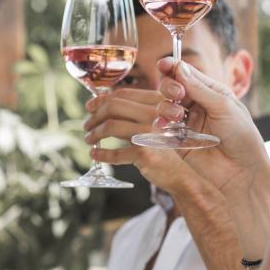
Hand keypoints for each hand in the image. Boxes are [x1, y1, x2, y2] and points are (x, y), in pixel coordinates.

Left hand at [84, 88, 205, 196]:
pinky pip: (114, 153)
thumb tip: (101, 103)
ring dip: (94, 133)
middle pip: (113, 107)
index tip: (89, 106)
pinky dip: (100, 154)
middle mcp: (155, 115)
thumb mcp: (155, 124)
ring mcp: (149, 134)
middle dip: (94, 116)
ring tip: (89, 139)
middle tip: (87, 125)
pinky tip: (95, 154)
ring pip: (110, 127)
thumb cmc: (164, 148)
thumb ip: (134, 113)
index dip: (102, 99)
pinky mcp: (144, 153)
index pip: (123, 94)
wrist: (183, 174)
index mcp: (157, 103)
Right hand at [154, 58, 269, 201]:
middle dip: (169, 87)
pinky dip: (160, 124)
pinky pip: (162, 128)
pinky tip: (165, 126)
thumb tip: (180, 67)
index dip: (173, 67)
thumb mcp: (224, 106)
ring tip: (177, 117)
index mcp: (211, 92)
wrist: (242, 171)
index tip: (163, 64)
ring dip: (165, 107)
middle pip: (171, 87)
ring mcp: (186, 123)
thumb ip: (199, 88)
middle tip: (178, 95)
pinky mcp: (178, 141)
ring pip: (164, 106)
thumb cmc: (242, 137)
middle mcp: (197, 105)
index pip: (187, 74)